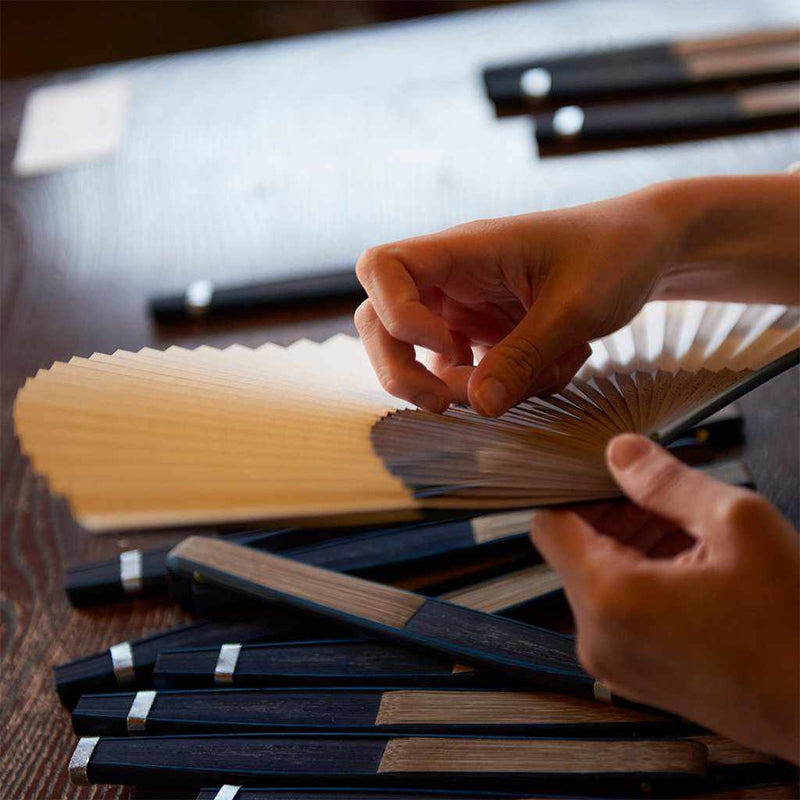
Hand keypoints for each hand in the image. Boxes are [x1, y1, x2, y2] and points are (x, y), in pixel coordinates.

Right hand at [355, 189, 670, 414]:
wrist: (645, 248)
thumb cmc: (614, 254)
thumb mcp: (576, 308)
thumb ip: (524, 357)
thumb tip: (478, 406)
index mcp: (465, 250)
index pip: (382, 267)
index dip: (395, 314)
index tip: (447, 345)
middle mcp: (452, 277)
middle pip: (381, 321)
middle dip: (402, 369)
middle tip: (445, 404)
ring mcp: (464, 307)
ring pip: (419, 355)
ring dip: (462, 384)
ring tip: (538, 375)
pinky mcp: (482, 332)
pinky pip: (465, 371)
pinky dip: (498, 385)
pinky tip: (551, 369)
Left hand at [530, 434, 799, 762]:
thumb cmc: (798, 629)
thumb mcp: (738, 525)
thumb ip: (667, 481)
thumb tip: (621, 452)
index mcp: (610, 598)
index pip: (549, 523)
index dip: (574, 490)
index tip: (607, 474)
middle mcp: (598, 637)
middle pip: (575, 551)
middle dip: (613, 516)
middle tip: (663, 498)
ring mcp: (615, 663)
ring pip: (598, 579)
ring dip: (632, 546)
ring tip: (689, 534)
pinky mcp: (637, 676)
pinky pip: (618, 612)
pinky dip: (643, 581)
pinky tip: (693, 568)